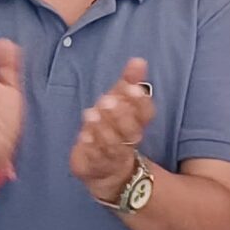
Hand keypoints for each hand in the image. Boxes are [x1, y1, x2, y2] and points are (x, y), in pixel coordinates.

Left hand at [71, 58, 153, 205]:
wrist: (105, 169)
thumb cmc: (114, 128)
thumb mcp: (119, 102)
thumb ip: (129, 82)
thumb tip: (139, 60)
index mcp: (137, 124)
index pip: (146, 114)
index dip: (140, 102)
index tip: (132, 88)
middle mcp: (128, 142)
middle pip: (131, 131)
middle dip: (120, 116)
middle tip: (108, 100)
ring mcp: (112, 157)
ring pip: (112, 145)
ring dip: (103, 130)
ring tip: (92, 114)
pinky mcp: (94, 167)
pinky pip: (94, 159)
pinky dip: (90, 147)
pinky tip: (84, 135)